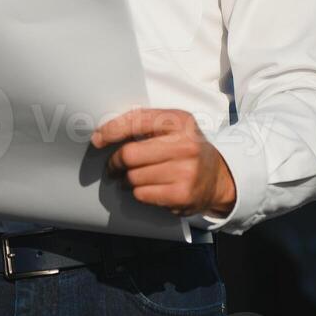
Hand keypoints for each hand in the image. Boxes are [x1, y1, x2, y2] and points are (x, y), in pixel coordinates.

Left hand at [91, 108, 236, 217]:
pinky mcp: (182, 195)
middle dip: (115, 162)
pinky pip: (142, 194)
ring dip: (126, 180)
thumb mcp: (174, 127)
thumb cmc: (186, 149)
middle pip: (130, 154)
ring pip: (133, 177)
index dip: (112, 130)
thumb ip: (145, 124)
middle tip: (113, 167)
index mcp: (180, 121)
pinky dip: (138, 192)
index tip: (97, 139)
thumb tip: (104, 133)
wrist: (218, 177)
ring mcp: (186, 171)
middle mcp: (185, 145)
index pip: (137, 121)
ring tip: (131, 178)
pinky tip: (146, 188)